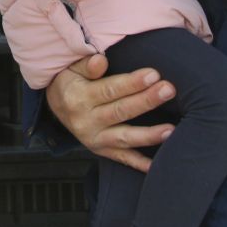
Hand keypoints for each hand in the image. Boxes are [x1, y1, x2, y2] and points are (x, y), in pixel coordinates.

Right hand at [46, 54, 174, 172]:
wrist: (56, 106)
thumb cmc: (70, 82)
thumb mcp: (71, 69)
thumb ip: (86, 65)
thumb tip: (101, 61)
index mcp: (79, 98)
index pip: (110, 90)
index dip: (132, 83)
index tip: (154, 74)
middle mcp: (87, 121)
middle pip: (121, 111)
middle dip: (146, 101)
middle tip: (168, 90)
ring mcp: (95, 139)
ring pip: (125, 138)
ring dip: (149, 135)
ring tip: (171, 130)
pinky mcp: (102, 150)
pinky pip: (123, 159)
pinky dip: (139, 163)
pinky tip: (157, 165)